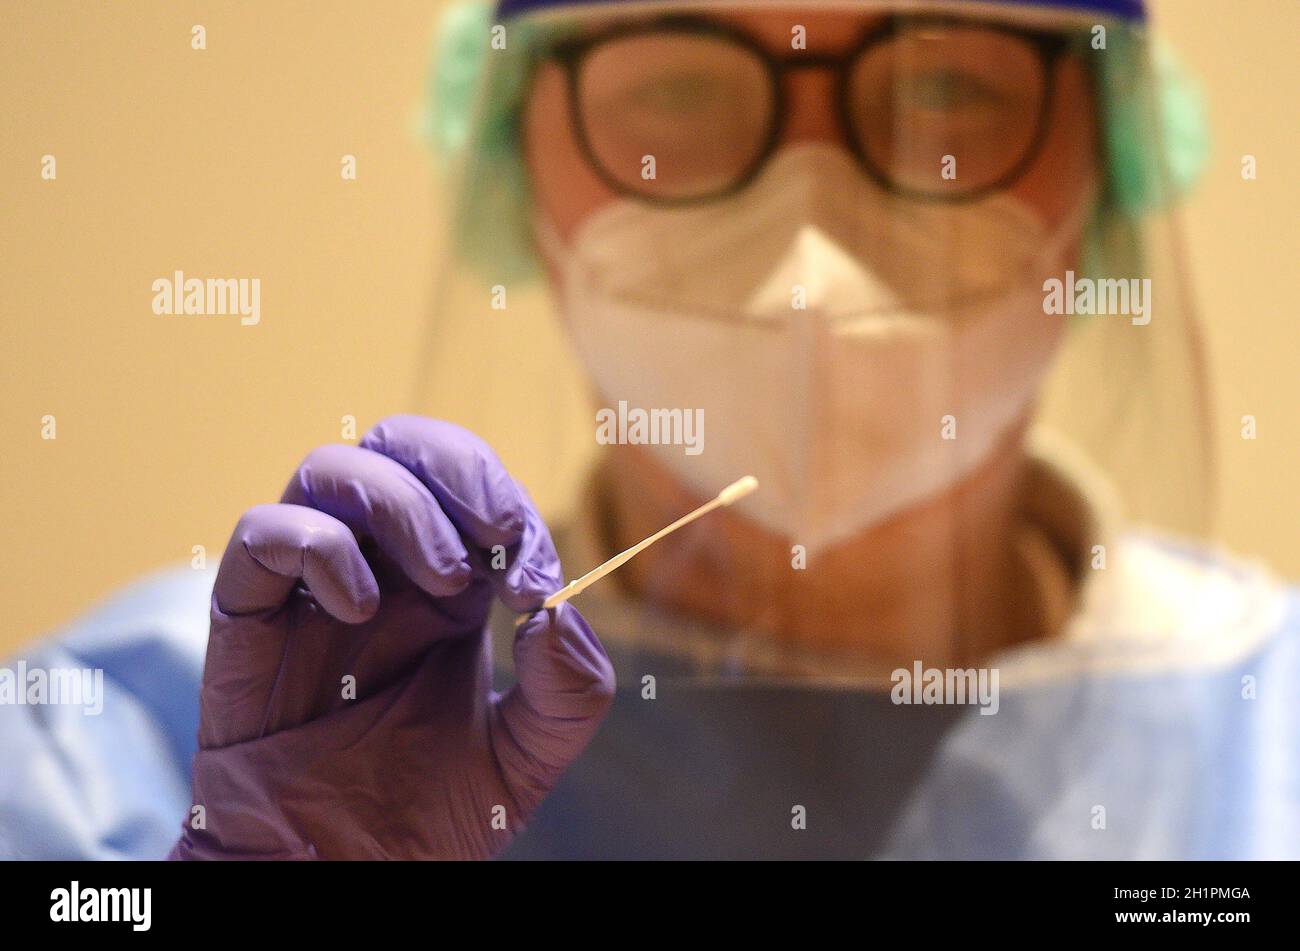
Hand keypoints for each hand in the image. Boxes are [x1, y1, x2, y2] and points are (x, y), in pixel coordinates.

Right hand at [171, 416, 614, 858]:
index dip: (513, 511)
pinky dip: (318, 546)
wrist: (336, 878)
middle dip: (458, 467)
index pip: (475, 490)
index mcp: (446, 585)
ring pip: (332, 469)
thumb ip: (567, 693)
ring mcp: (311, 588)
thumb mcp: (525, 760)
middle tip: (498, 533)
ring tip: (444, 578)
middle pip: (401, 444)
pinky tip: (360, 606)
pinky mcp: (248, 619)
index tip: (537, 581)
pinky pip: (263, 533)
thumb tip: (561, 612)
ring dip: (401, 504)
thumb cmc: (422, 819)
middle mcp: (378, 568)